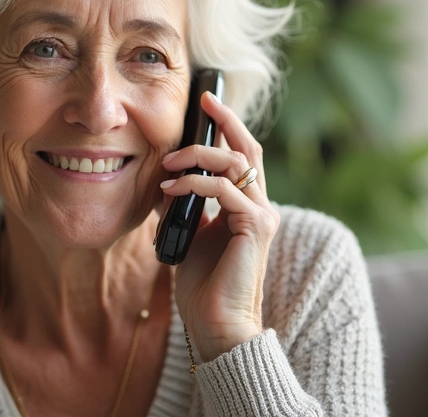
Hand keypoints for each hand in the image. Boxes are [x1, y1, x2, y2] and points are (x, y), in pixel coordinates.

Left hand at [159, 91, 280, 362]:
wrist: (217, 325)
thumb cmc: (203, 286)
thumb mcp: (189, 234)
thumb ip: (185, 206)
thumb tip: (165, 180)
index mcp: (247, 206)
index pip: (241, 156)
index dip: (226, 127)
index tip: (205, 104)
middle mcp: (260, 206)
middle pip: (248, 148)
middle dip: (225, 121)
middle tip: (202, 102)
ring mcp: (261, 215)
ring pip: (236, 163)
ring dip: (198, 156)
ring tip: (168, 164)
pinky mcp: (255, 226)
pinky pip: (225, 189)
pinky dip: (195, 183)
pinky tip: (171, 188)